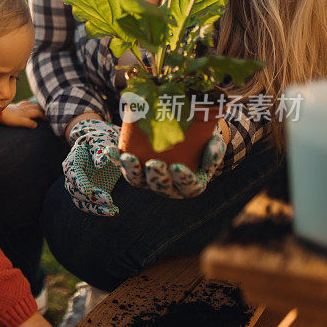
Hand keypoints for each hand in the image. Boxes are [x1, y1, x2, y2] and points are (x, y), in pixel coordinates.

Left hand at [1, 100, 44, 128]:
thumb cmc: (9, 118)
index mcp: (26, 113)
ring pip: (30, 104)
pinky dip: (28, 103)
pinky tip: (28, 103)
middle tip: (46, 112)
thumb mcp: (20, 122)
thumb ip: (28, 123)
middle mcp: (24, 109)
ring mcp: (19, 106)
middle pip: (35, 107)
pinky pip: (23, 103)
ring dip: (36, 105)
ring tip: (40, 107)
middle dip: (42, 110)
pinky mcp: (14, 106)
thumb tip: (36, 125)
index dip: (44, 116)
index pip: (38, 113)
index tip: (48, 119)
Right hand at [62, 119, 121, 215]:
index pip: (72, 173)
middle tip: (110, 201)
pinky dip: (100, 211)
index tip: (89, 191)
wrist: (105, 146)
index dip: (80, 183)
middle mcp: (72, 175)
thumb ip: (100, 149)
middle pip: (75, 190)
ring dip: (95, 209)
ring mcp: (79, 186)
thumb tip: (100, 163)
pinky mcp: (89, 194)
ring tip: (113, 211)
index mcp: (73, 160)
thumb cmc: (102, 140)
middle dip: (91, 198)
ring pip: (80, 202)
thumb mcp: (102, 140)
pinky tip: (114, 211)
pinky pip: (89, 206)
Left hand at [104, 124, 226, 198]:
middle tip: (153, 164)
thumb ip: (215, 148)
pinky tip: (110, 149)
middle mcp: (169, 186)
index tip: (177, 168)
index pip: (189, 188)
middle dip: (156, 176)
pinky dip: (116, 159)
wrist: (187, 139)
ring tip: (127, 157)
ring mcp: (149, 179)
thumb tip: (213, 145)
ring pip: (138, 180)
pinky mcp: (135, 168)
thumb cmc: (203, 143)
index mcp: (191, 184)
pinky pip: (124, 166)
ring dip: (131, 170)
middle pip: (160, 187)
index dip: (183, 180)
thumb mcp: (214, 144)